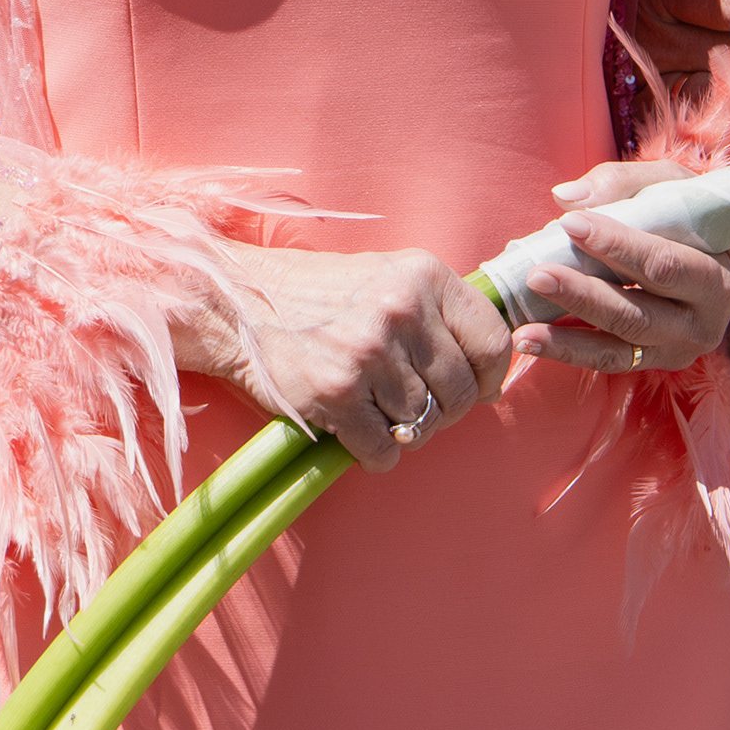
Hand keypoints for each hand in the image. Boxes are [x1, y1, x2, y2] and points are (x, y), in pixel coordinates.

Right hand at [192, 243, 512, 472]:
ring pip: (422, 424)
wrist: (236, 301)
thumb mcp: (387, 277)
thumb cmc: (317, 295)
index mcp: (423, 276)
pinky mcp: (336, 394)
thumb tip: (492, 378)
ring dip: (403, 431)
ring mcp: (369, 354)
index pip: (493, 342)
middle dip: (444, 413)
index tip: (477, 388)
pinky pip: (384, 450)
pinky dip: (373, 453)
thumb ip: (440, 315)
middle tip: (411, 407)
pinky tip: (353, 430)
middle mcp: (401, 311)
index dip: (490, 377)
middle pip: (461, 393)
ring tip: (373, 411)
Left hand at [511, 157, 729, 377]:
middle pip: (638, 314)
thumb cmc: (686, 211)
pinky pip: (606, 361)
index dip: (618, 246)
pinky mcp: (651, 363)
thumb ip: (622, 183)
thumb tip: (566, 199)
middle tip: (537, 275)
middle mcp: (704, 325)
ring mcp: (677, 350)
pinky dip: (566, 352)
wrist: (709, 254)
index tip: (570, 224)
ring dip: (566, 338)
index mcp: (720, 278)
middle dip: (584, 294)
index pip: (664, 264)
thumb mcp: (670, 184)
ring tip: (522, 331)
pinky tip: (529, 342)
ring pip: (618, 347)